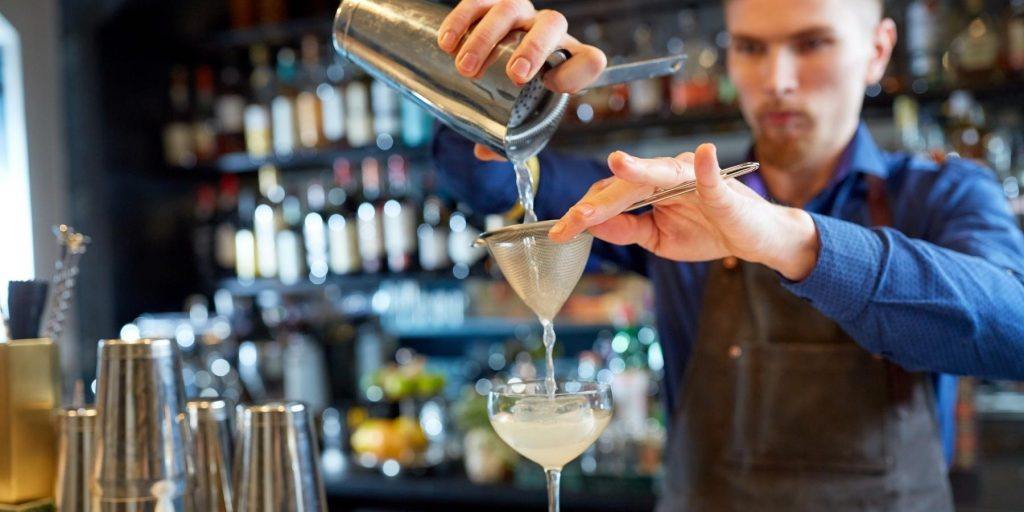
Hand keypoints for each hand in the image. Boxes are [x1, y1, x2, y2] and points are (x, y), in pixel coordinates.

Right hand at [437, 0, 606, 160]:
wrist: (502, 59)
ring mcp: (519, 13)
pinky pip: (478, 1)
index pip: (590, 60)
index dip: (578, 72)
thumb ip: (508, 137)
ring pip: (510, 9)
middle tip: (514, 76)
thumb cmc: (518, 90)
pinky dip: (462, 19)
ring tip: (465, 67)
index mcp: (567, 59)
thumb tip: (484, 152)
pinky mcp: (490, 3)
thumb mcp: (523, 113)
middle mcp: (547, 31)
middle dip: (534, 49)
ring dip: (487, 37)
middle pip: (551, 25)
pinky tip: (446, 42)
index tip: (553, 85)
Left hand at [548, 144, 822, 280]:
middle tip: (577, 217)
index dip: (584, 214)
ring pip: (661, 172)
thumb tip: (592, 224)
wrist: (753, 240)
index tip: (560, 232)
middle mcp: (668, 176)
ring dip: (640, 169)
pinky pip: (712, 177)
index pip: (610, 197)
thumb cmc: (708, 230)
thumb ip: (626, 229)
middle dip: (601, 202)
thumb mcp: (657, 238)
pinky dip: (707, 166)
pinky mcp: (723, 188)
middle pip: (627, 186)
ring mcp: (695, 178)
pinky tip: (703, 155)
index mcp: (650, 188)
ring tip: (618, 164)